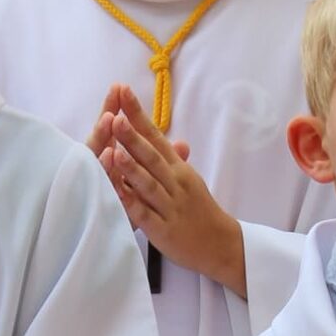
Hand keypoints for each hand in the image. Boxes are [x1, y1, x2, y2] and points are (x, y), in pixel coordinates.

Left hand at [95, 84, 246, 293]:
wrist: (222, 244)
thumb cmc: (199, 209)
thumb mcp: (189, 178)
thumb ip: (173, 158)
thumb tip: (167, 136)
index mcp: (177, 168)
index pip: (155, 135)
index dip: (138, 114)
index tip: (122, 91)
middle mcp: (174, 182)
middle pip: (151, 156)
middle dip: (132, 136)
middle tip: (114, 116)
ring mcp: (169, 205)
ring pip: (148, 184)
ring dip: (131, 167)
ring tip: (114, 150)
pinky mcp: (163, 229)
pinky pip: (144, 214)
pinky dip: (130, 203)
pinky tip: (116, 193)